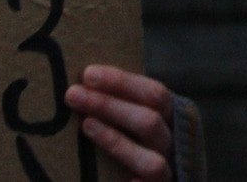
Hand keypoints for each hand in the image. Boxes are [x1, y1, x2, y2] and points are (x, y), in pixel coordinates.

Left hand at [65, 65, 173, 180]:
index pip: (154, 94)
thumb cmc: (140, 147)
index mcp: (173, 120)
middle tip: (72, 94)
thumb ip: (126, 106)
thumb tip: (84, 82)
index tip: (88, 74)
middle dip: (109, 105)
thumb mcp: (140, 121)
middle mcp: (174, 144)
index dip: (122, 83)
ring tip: (85, 125)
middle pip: (149, 120)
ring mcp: (168, 172)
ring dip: (116, 139)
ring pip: (150, 158)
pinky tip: (127, 181)